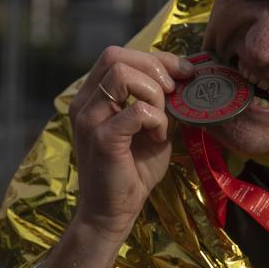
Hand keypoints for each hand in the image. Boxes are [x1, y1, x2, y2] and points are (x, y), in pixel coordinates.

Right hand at [68, 46, 193, 242]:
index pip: (118, 55)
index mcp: (93, 97)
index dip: (156, 58)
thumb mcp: (152, 127)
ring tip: (161, 120)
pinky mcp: (101, 138)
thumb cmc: (134, 171)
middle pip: (116, 56)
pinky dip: (156, 119)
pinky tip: (158, 137)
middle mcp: (84, 103)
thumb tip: (184, 76)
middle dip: (154, 68)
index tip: (184, 73)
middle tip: (173, 93)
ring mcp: (89, 119)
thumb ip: (159, 102)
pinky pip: (136, 110)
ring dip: (153, 93)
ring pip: (122, 75)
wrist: (114, 212)